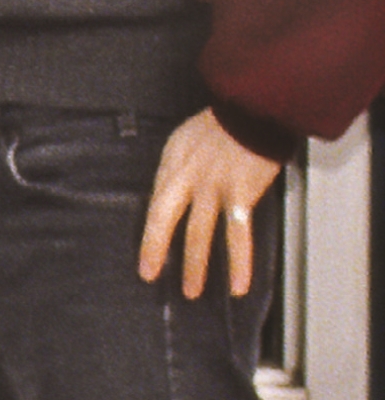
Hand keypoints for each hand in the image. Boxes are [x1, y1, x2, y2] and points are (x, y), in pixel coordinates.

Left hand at [137, 107, 282, 298]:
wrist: (254, 108)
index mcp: (173, 163)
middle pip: (165, 219)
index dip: (150, 232)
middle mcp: (187, 178)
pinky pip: (238, 236)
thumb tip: (178, 188)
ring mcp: (213, 188)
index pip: (156, 204)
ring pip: (199, 233)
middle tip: (150, 275)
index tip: (146, 253)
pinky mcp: (241, 195)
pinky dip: (239, 264)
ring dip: (195, 266)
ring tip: (192, 291)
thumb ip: (181, 165)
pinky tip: (239, 285)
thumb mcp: (187, 138)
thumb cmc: (225, 121)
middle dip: (156, 249)